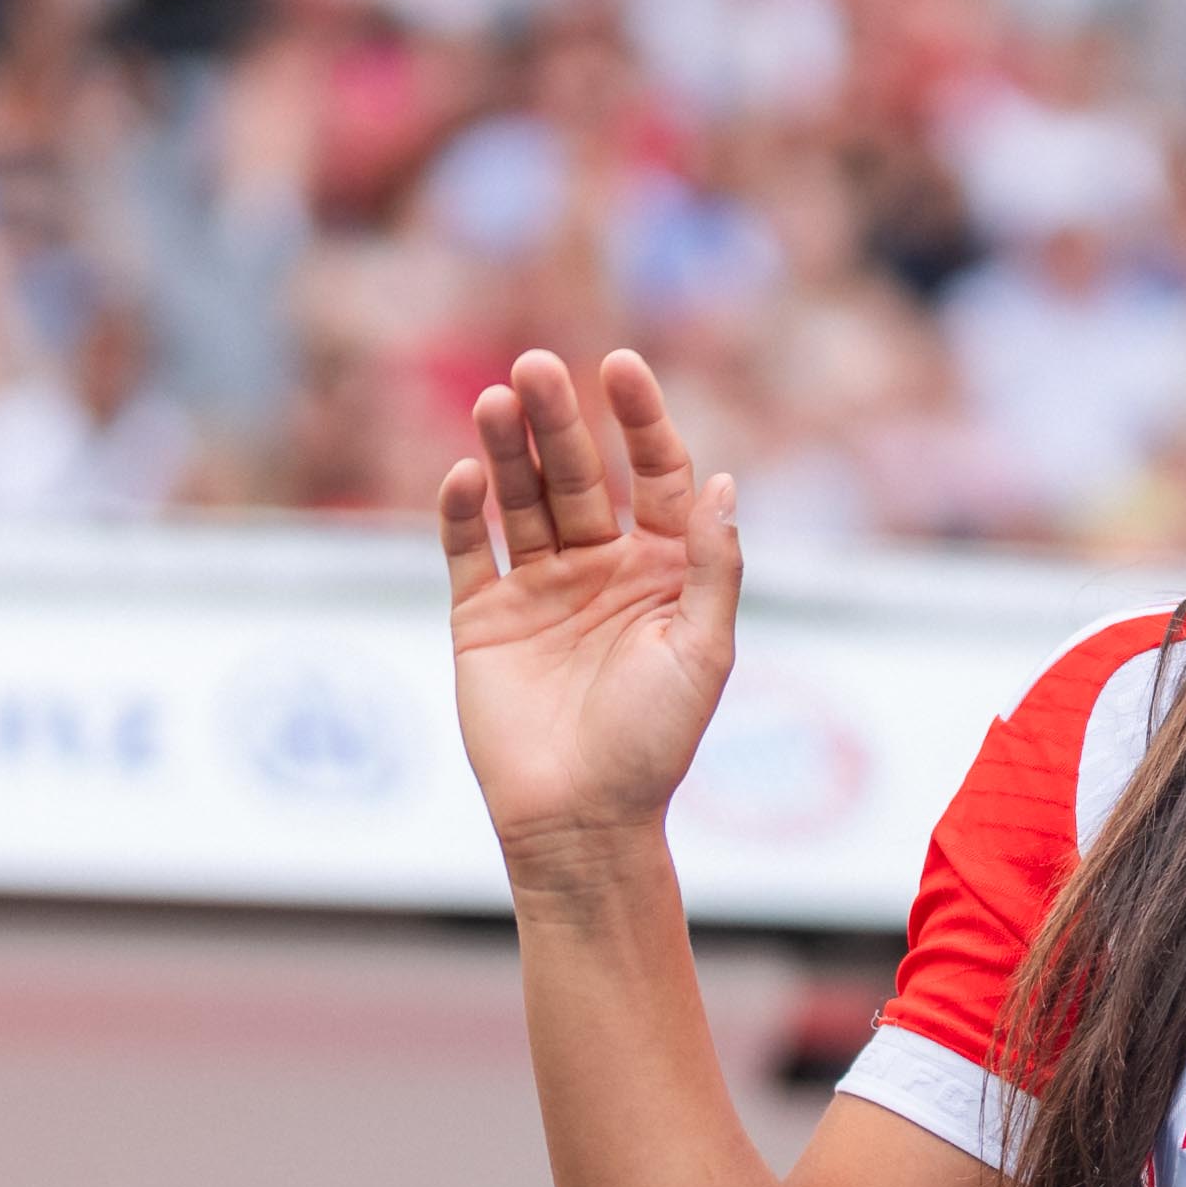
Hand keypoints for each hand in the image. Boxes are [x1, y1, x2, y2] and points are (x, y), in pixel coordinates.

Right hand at [436, 346, 739, 886]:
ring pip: (521, 500)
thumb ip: (712, 566)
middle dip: (558, 420)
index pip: (656, 474)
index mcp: (663, 569)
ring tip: (494, 400)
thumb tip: (722, 482)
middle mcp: (601, 566)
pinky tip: (465, 475)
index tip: (620, 367)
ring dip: (507, 449)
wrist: (580, 819)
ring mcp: (539, 588)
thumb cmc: (654, 743)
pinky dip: (463, 512)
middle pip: (578, 474)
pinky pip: (469, 551)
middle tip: (535, 367)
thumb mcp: (703, 651)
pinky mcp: (482, 616)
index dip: (640, 420)